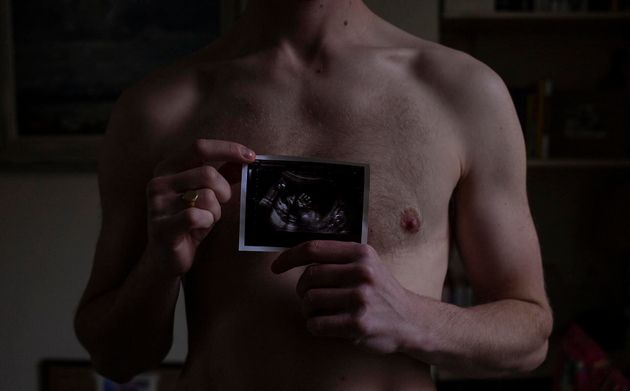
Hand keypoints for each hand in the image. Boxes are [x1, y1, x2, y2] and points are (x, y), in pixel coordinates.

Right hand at [146, 139, 254, 276]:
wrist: (165, 257)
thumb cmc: (188, 221)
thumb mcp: (206, 193)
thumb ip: (223, 174)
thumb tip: (247, 158)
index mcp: (168, 168)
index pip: (199, 147)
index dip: (228, 149)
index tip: (250, 157)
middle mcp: (159, 182)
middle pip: (208, 173)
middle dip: (224, 191)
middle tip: (220, 204)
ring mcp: (157, 204)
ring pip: (207, 196)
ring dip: (215, 211)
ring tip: (205, 219)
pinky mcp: (161, 227)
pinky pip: (197, 217)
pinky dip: (207, 223)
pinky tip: (199, 229)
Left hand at [271, 241, 412, 353]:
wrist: (411, 320)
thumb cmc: (381, 291)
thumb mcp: (367, 264)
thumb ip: (338, 258)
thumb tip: (295, 256)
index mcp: (361, 253)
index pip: (314, 249)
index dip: (289, 257)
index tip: (276, 267)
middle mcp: (362, 273)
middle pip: (308, 276)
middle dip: (301, 289)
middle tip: (308, 297)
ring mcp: (361, 299)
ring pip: (309, 300)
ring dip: (307, 310)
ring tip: (320, 312)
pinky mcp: (358, 324)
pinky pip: (317, 324)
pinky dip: (315, 326)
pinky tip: (326, 325)